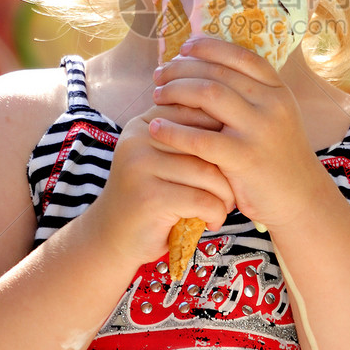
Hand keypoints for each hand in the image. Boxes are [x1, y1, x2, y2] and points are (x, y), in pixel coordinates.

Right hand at [98, 97, 234, 266]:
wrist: (113, 237)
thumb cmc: (151, 196)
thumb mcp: (164, 160)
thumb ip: (187, 139)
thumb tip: (235, 120)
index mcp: (144, 123)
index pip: (195, 112)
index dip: (222, 135)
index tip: (232, 157)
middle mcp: (138, 138)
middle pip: (204, 141)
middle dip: (228, 167)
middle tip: (236, 187)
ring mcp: (140, 166)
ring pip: (206, 172)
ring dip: (225, 195)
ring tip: (225, 207)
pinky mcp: (149, 197)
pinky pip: (201, 199)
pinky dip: (215, 213)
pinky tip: (212, 222)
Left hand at [149, 37, 328, 233]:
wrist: (300, 199)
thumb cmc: (277, 156)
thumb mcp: (275, 117)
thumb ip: (251, 95)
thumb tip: (208, 67)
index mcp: (278, 90)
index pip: (240, 56)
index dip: (209, 47)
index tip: (184, 49)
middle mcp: (272, 104)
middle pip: (218, 72)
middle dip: (182, 69)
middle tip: (159, 74)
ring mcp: (259, 130)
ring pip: (209, 95)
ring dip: (176, 91)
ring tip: (157, 95)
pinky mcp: (244, 159)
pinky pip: (201, 139)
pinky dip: (174, 131)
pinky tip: (156, 128)